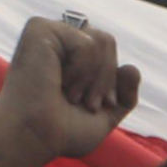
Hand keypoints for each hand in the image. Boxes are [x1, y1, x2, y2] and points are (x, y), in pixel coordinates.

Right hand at [0, 15, 141, 166]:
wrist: (34, 137)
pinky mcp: (40, 29)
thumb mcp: (104, 115)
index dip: (110, 80)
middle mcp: (57, 40)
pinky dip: (82, 70)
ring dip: (94, 77)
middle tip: (87, 104)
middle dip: (106, 78)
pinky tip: (61, 83)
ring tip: (72, 95)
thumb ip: (124, 95)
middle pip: (107, 41)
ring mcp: (48, 33)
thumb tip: (132, 67)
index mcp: (68, 56)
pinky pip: (87, 42)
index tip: (95, 107)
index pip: (107, 51)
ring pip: (101, 40)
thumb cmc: (61, 131)